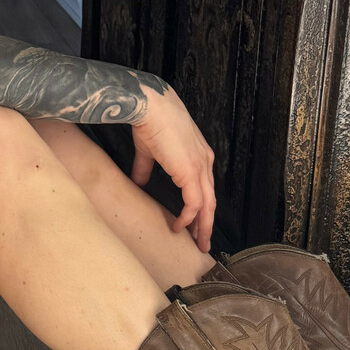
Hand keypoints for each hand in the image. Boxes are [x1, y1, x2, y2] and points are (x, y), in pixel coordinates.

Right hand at [130, 87, 217, 253]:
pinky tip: (180, 227)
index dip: (201, 207)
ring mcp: (200, 168)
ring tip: (197, 243)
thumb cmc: (150, 121)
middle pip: (211, 200)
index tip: (195, 223)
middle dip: (207, 223)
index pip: (204, 188)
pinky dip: (188, 217)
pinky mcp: (191, 173)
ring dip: (202, 227)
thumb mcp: (150, 150)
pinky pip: (194, 203)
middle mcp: (205, 162)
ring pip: (207, 205)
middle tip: (203, 242)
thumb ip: (145, 168)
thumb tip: (137, 183)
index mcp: (199, 155)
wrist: (151, 107)